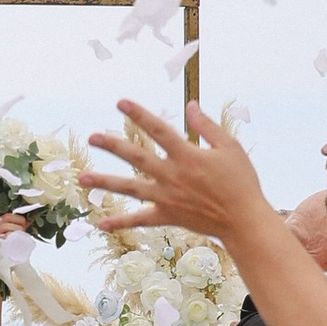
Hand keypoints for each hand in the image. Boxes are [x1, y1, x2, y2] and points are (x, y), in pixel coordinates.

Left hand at [83, 99, 263, 244]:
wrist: (244, 220)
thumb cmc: (241, 181)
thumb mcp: (230, 147)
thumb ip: (207, 126)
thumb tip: (190, 105)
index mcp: (187, 154)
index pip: (158, 129)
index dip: (138, 114)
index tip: (120, 102)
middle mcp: (172, 175)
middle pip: (136, 157)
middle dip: (113, 145)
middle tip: (93, 136)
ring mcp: (166, 197)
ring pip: (130, 188)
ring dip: (105, 183)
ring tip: (82, 179)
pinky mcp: (167, 216)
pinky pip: (140, 219)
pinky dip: (121, 222)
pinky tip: (101, 223)